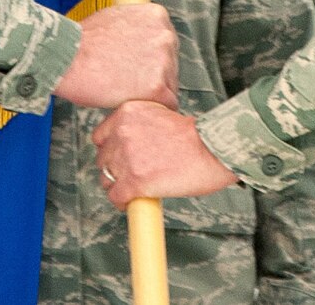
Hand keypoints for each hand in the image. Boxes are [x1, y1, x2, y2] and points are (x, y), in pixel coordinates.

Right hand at [53, 4, 177, 109]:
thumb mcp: (116, 18)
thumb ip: (137, 28)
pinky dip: (150, 109)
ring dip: (149, 93)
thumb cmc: (81, 42)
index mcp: (157, 16)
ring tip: (123, 91)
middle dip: (152, 76)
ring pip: (169, 87)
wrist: (65, 58)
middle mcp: (166, 35)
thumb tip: (142, 40)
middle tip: (125, 80)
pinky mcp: (157, 87)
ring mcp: (164, 61)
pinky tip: (130, 103)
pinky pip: (166, 106)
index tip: (134, 67)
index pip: (166, 45)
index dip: (149, 60)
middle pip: (171, 66)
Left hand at [92, 100, 236, 206]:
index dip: (110, 150)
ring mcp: (126, 157)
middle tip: (129, 175)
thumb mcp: (161, 114)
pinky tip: (132, 203)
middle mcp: (122, 132)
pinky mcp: (134, 181)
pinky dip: (122, 203)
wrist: (213, 149)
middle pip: (103, 159)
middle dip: (115, 169)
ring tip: (132, 190)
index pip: (101, 136)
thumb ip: (140, 125)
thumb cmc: (196, 135)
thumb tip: (132, 144)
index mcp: (128, 112)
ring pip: (107, 179)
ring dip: (117, 186)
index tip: (119, 158)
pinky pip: (116, 197)